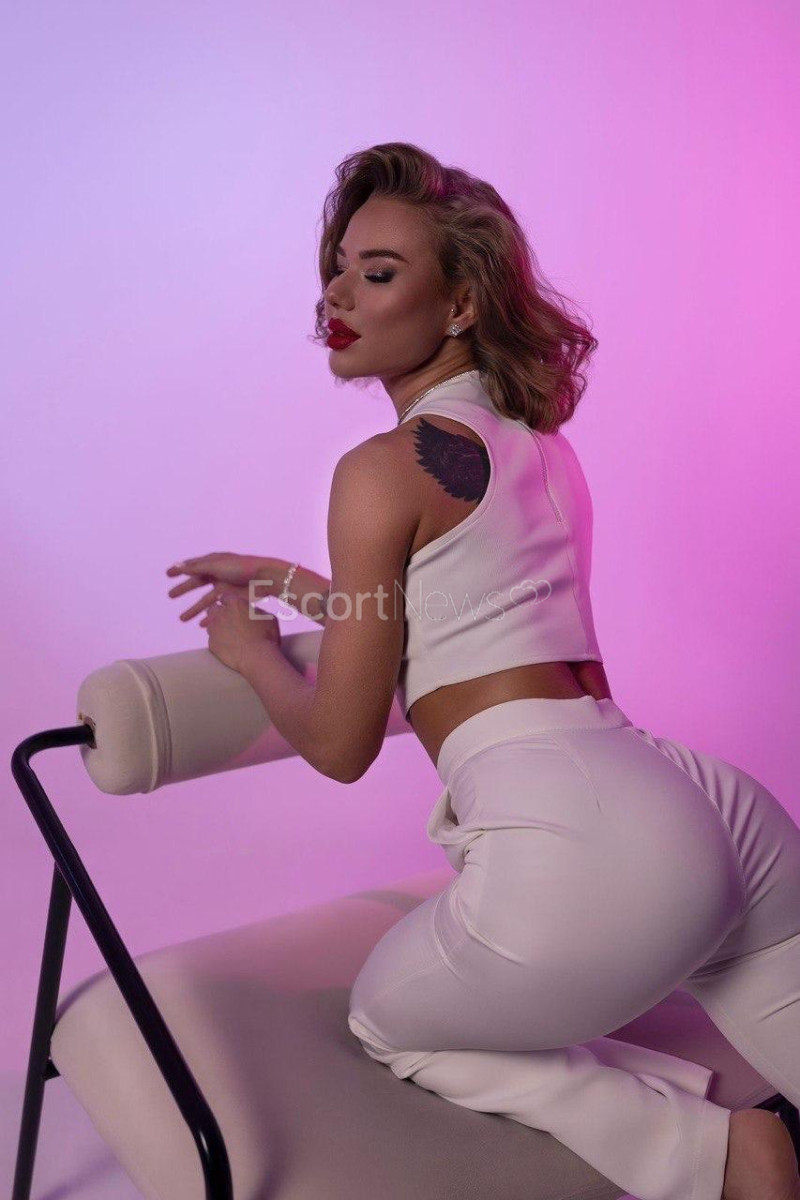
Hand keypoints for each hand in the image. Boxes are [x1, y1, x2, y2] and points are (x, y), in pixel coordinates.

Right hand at [166, 552, 282, 623]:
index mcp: (214, 563)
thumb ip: (196, 568)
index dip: (180, 570)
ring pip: (206, 601)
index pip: (193, 566)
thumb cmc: (240, 568)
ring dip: (194, 610)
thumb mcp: (215, 566)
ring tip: (182, 620)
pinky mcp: (233, 599)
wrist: (265, 579)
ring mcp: (226, 587)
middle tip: (170, 596)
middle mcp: (218, 574)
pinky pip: (218, 610)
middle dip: (184, 590)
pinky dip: (210, 618)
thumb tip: (177, 565)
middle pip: (197, 583)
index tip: (167, 574)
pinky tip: (202, 626)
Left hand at [197, 584, 281, 673]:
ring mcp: (214, 629)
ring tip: (229, 636)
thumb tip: (252, 611)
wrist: (257, 658)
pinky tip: (228, 647)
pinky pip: (212, 640)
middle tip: (228, 620)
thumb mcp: (268, 617)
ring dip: (217, 628)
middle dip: (218, 613)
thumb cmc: (266, 636)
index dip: (229, 603)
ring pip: (210, 625)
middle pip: (213, 609)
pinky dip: (218, 642)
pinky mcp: (211, 643)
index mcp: (235, 603)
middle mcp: (220, 613)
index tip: (233, 609)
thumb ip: (256, 611)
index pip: (225, 597)